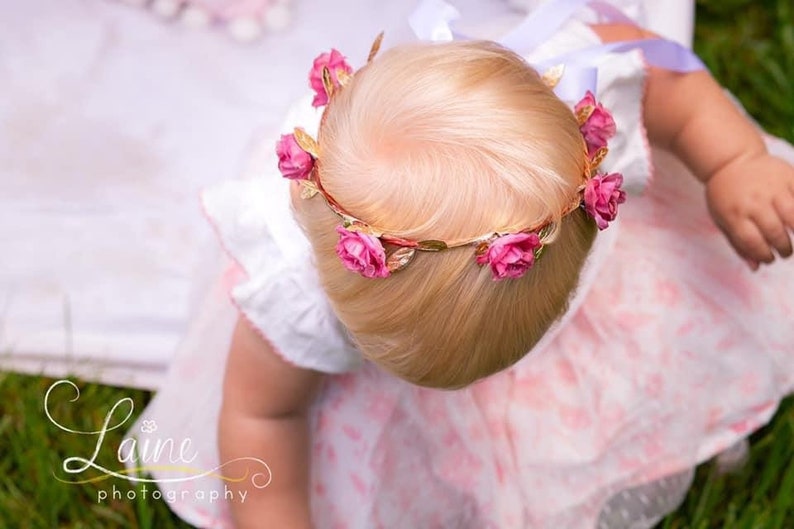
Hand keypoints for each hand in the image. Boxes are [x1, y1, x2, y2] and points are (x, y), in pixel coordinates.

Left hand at [705, 153, 793, 269]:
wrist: (731, 160)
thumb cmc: (726, 197)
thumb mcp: (722, 219)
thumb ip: (738, 244)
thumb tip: (757, 267)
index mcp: (734, 214)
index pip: (753, 242)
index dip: (764, 255)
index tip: (769, 259)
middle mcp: (754, 201)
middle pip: (774, 231)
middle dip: (783, 248)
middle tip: (785, 252)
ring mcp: (773, 188)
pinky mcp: (789, 176)